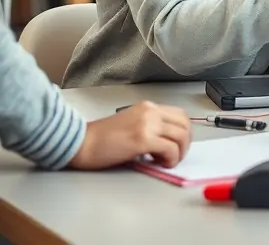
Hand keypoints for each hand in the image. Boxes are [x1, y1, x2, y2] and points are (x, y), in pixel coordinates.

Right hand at [69, 102, 191, 169]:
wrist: (81, 143)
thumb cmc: (101, 138)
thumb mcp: (131, 124)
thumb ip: (150, 127)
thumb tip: (168, 141)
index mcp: (148, 107)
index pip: (180, 115)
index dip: (184, 132)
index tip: (179, 146)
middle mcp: (151, 111)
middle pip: (185, 124)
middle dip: (185, 143)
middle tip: (176, 156)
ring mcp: (147, 123)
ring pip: (181, 136)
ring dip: (179, 152)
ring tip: (167, 161)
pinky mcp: (143, 138)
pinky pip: (170, 148)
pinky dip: (171, 158)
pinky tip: (160, 164)